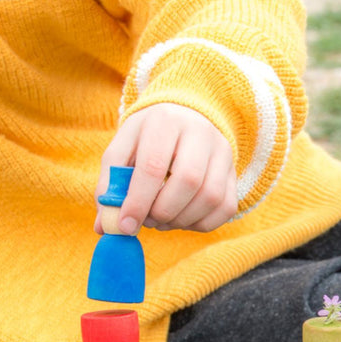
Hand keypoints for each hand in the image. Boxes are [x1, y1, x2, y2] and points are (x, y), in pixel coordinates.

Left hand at [96, 104, 237, 233]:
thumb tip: (106, 226)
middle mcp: (200, 132)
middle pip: (189, 181)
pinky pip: (226, 208)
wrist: (185, 116)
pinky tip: (182, 218)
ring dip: (182, 220)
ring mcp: (223, 152)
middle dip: (163, 211)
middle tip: (147, 220)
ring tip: (162, 219)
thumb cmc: (148, 136)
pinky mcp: (234, 172)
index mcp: (165, 121)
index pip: (154, 166)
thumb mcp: (123, 148)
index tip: (126, 226)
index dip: (138, 201)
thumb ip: (110, 184)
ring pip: (211, 197)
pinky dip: (201, 223)